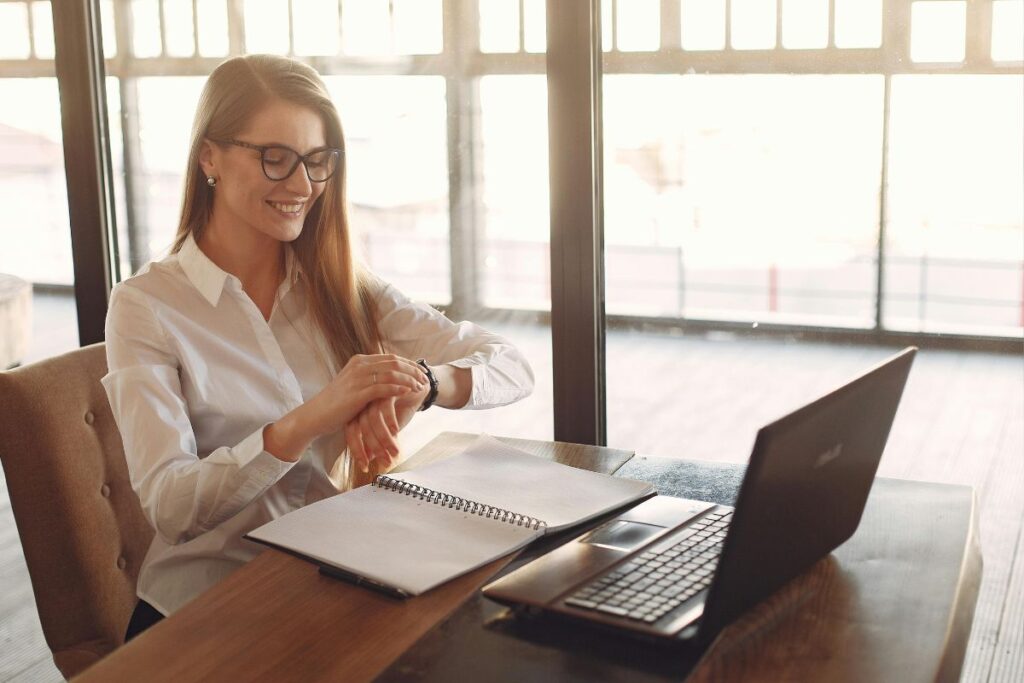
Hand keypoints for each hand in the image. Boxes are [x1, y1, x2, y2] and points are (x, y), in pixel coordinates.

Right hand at [312, 353, 426, 432]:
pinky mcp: (358, 393)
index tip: (422, 372)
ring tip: (421, 387)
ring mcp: (358, 378)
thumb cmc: (337, 403)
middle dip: (413, 371)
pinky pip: (384, 388)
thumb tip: (389, 377)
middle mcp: (359, 365)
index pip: (391, 358)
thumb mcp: (354, 385)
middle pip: (394, 363)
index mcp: (360, 361)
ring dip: (409, 380)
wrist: (316, 415)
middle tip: (426, 379)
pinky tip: (409, 393)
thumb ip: (370, 378)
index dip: (409, 365)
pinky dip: (399, 389)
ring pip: (392, 374)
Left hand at [346, 382, 428, 473]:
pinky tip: (396, 432)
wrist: (420, 385)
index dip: (357, 450)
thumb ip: (378, 439)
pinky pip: (385, 407)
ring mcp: (375, 393)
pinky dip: (390, 422)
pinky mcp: (388, 387)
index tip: (364, 466)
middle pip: (361, 427)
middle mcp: (364, 401)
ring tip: (395, 452)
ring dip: (385, 439)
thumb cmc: (402, 406)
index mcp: (359, 409)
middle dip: (373, 448)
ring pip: (374, 419)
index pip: (352, 431)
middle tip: (384, 462)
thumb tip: (369, 459)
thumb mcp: (390, 426)